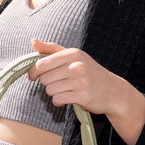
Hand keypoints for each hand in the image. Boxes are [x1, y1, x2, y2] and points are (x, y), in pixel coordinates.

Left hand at [27, 38, 144, 144]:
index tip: (32, 77)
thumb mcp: (73, 56)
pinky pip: (57, 100)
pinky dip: (59, 101)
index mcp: (72, 53)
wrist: (112, 90)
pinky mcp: (82, 96)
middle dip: (48, 83)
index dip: (33, 72)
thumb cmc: (88, 72)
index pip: (41, 64)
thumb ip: (51, 49)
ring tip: (67, 90)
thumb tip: (33, 42)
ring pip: (50, 90)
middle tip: (60, 83)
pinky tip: (69, 98)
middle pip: (44, 79)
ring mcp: (80, 81)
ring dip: (54, 93)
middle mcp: (76, 65)